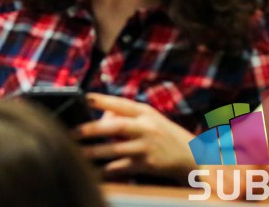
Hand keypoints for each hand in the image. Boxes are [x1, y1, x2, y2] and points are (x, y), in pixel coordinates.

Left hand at [74, 93, 195, 179]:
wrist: (194, 158)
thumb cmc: (164, 134)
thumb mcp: (150, 118)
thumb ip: (126, 114)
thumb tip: (99, 116)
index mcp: (146, 113)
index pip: (121, 104)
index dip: (102, 100)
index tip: (84, 97)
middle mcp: (147, 128)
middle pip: (116, 126)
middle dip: (93, 129)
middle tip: (74, 132)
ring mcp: (147, 147)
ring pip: (116, 150)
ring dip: (95, 152)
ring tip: (78, 152)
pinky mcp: (148, 165)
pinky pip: (123, 168)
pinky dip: (108, 170)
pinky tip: (95, 170)